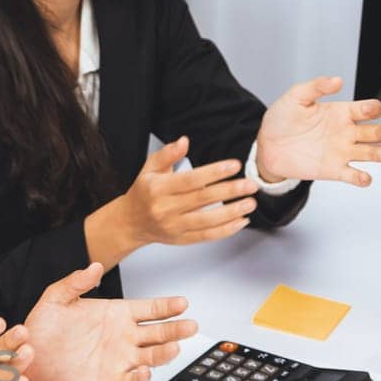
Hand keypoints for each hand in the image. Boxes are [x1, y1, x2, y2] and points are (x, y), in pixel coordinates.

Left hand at [21, 263, 196, 380]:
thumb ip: (75, 282)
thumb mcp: (55, 300)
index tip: (182, 303)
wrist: (28, 362)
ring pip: (151, 357)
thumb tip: (93, 266)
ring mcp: (119, 360)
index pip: (149, 308)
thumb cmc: (43, 332)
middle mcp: (122, 337)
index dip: (167, 306)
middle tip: (190, 325)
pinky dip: (139, 378)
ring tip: (174, 347)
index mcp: (115, 315)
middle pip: (159, 333)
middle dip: (176, 329)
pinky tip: (144, 372)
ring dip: (164, 353)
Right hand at [114, 136, 261, 249]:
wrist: (130, 222)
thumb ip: (167, 154)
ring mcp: (173, 226)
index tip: (234, 166)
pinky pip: (207, 236)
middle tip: (250, 184)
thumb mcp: (149, 168)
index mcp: (158, 188)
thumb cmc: (143, 193)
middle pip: (203, 199)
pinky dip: (226, 230)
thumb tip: (184, 141)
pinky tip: (240, 221)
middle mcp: (165, 208)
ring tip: (250, 203)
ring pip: (207, 220)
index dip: (215, 172)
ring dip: (232, 212)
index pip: (191, 180)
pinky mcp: (180, 239)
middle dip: (230, 191)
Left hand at [255, 75, 380, 186]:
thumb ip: (316, 87)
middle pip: (375, 132)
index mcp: (341, 112)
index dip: (373, 109)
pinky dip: (361, 178)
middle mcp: (346, 132)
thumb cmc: (281, 120)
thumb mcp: (296, 97)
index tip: (373, 110)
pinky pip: (353, 175)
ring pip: (369, 153)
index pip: (366, 109)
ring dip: (379, 154)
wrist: (266, 146)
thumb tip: (336, 80)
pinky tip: (363, 177)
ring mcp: (341, 152)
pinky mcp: (333, 170)